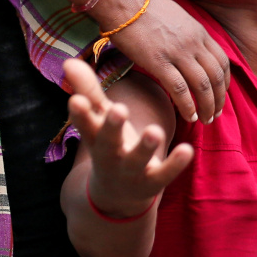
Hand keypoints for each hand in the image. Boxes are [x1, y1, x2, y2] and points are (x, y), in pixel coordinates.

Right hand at [64, 59, 192, 218]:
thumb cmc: (109, 145)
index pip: (85, 124)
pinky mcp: (153, 181)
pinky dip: (175, 163)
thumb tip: (69, 61)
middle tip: (119, 109)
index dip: (81, 113)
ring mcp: (132, 171)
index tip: (75, 100)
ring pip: (137, 159)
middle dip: (113, 127)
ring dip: (145, 146)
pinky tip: (188, 149)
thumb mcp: (98, 121)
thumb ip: (88, 92)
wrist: (116, 196)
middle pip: (109, 142)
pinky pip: (164, 173)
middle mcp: (111, 156)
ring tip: (155, 131)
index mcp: (96, 138)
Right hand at [107, 0, 229, 123]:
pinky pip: (179, 88)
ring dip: (207, 106)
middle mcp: (194, 43)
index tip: (222, 94)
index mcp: (200, 32)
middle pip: (216, 76)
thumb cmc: (145, 8)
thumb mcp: (178, 16)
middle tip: (215, 114)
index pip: (222, 61)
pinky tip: (189, 116)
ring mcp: (178, 53)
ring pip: (202, 85)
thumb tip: (192, 45)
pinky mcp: (158, 62)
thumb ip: (189, 33)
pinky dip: (187, 105)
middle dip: (219, 98)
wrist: (122, 2)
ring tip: (205, 120)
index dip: (225, 81)